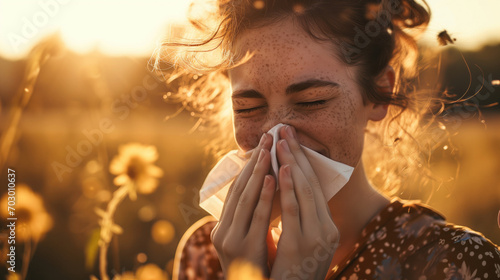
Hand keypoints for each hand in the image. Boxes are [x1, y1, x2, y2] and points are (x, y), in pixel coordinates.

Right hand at [210, 133, 275, 276]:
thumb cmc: (258, 271)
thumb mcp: (250, 242)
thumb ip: (252, 222)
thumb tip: (266, 195)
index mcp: (223, 228)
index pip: (236, 190)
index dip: (249, 167)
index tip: (261, 145)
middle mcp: (223, 231)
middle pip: (239, 189)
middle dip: (254, 162)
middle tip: (267, 137)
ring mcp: (231, 240)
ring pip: (246, 199)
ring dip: (258, 173)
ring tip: (269, 150)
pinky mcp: (245, 249)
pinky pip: (256, 218)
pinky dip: (265, 196)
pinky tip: (274, 178)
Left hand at [271, 125, 338, 279]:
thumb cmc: (292, 273)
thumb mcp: (301, 243)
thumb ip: (299, 221)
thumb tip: (287, 194)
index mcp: (327, 228)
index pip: (316, 187)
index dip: (303, 161)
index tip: (291, 141)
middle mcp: (327, 230)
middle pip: (312, 184)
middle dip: (298, 155)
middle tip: (285, 130)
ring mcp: (316, 238)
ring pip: (305, 192)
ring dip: (292, 164)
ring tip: (282, 141)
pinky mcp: (301, 245)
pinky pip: (294, 211)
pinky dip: (288, 189)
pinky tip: (281, 170)